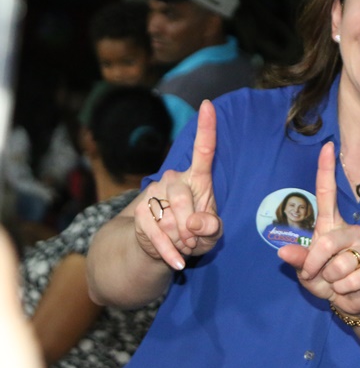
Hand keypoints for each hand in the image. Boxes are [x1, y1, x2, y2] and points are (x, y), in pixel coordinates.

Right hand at [134, 100, 221, 270]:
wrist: (164, 250)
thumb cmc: (195, 233)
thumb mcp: (212, 233)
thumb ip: (212, 227)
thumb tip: (194, 222)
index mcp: (198, 178)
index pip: (204, 150)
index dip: (207, 128)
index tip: (208, 105)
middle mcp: (174, 179)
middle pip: (184, 197)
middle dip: (193, 224)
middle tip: (194, 238)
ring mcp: (154, 194)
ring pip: (170, 217)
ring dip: (182, 240)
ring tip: (185, 246)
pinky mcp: (139, 212)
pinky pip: (156, 234)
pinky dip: (169, 252)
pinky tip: (178, 263)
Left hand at [278, 142, 359, 315]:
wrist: (352, 301)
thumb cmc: (327, 278)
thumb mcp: (306, 271)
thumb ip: (298, 260)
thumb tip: (282, 253)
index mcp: (332, 225)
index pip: (328, 193)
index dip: (326, 170)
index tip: (327, 146)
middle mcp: (352, 230)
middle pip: (326, 242)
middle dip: (314, 265)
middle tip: (314, 275)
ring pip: (338, 265)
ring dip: (331, 281)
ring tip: (337, 281)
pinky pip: (351, 280)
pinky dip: (343, 290)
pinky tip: (350, 287)